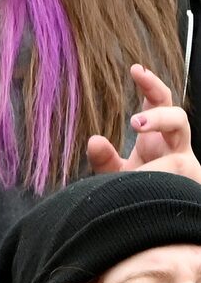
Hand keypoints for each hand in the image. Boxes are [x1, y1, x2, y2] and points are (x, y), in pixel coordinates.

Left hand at [88, 64, 200, 181]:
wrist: (158, 214)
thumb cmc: (140, 190)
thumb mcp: (118, 174)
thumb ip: (105, 159)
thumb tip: (94, 139)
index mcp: (159, 135)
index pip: (159, 102)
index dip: (150, 85)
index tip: (136, 68)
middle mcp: (175, 144)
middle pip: (178, 116)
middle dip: (158, 105)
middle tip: (132, 108)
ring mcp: (185, 160)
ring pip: (183, 131)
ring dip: (161, 120)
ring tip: (137, 122)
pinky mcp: (188, 176)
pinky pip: (180, 166)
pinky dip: (158, 166)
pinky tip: (143, 170)